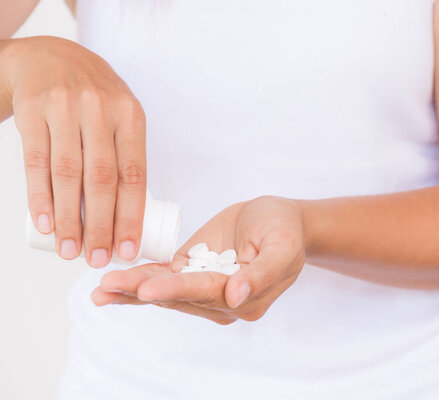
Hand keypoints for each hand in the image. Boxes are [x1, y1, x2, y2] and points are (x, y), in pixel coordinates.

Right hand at [2, 36, 145, 266]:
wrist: (51, 57)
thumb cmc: (95, 100)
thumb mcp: (121, 117)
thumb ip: (126, 157)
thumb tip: (129, 217)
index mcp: (130, 117)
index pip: (134, 175)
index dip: (131, 216)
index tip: (129, 249)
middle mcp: (100, 112)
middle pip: (101, 180)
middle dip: (101, 225)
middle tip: (97, 259)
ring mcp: (64, 109)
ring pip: (68, 175)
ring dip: (69, 219)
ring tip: (70, 251)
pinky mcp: (33, 112)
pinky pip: (36, 162)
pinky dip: (40, 198)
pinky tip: (45, 225)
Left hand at [92, 196, 305, 324]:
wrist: (278, 219)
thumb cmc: (284, 230)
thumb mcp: (282, 247)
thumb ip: (261, 274)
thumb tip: (235, 297)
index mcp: (245, 297)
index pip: (206, 293)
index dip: (177, 290)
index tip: (148, 290)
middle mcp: (220, 299)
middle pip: (178, 295)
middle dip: (141, 291)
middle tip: (108, 286)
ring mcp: (203, 286)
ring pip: (165, 290)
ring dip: (132, 290)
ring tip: (101, 289)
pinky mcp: (191, 270)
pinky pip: (163, 277)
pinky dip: (138, 282)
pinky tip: (111, 287)